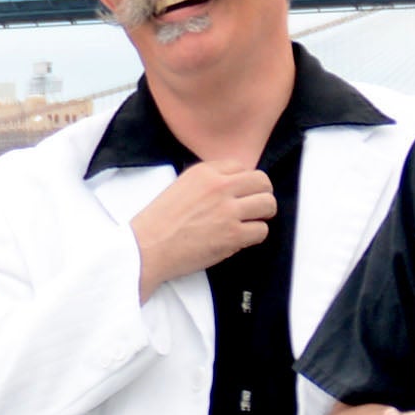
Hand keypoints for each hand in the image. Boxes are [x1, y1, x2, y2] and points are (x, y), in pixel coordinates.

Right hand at [131, 160, 276, 292]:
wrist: (146, 248)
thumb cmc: (158, 223)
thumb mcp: (180, 186)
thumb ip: (206, 181)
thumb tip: (231, 184)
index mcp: (204, 173)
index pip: (242, 166)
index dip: (243, 181)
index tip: (239, 192)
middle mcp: (219, 187)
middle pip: (262, 181)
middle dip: (262, 194)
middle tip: (255, 205)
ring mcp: (228, 211)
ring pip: (268, 204)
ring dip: (262, 214)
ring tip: (251, 221)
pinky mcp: (232, 235)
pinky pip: (261, 230)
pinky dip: (254, 235)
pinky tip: (241, 238)